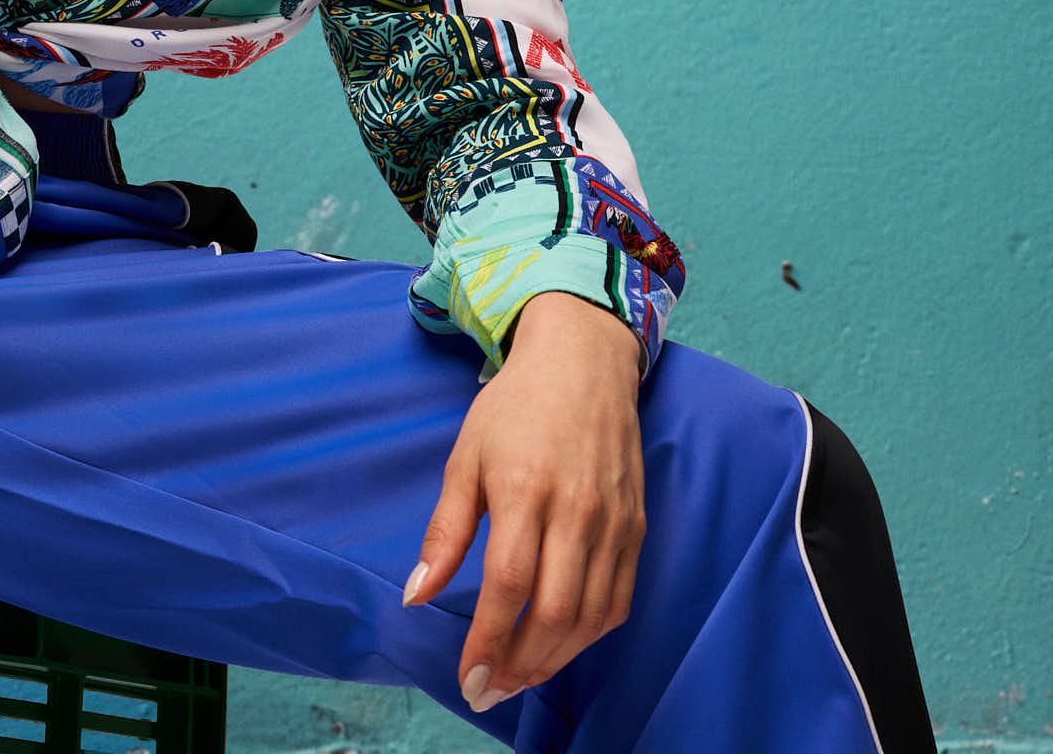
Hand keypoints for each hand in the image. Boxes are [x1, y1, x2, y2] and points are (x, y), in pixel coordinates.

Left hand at [403, 291, 645, 713]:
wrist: (583, 361)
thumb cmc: (515, 407)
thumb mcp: (465, 457)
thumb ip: (444, 532)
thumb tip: (416, 595)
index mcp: (525, 488)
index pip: (509, 584)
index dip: (488, 641)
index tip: (468, 677)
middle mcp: (576, 508)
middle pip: (554, 612)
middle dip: (520, 665)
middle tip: (490, 689)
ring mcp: (613, 519)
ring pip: (591, 615)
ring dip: (555, 659)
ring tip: (519, 675)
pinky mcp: (636, 525)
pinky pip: (619, 599)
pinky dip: (591, 633)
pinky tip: (562, 642)